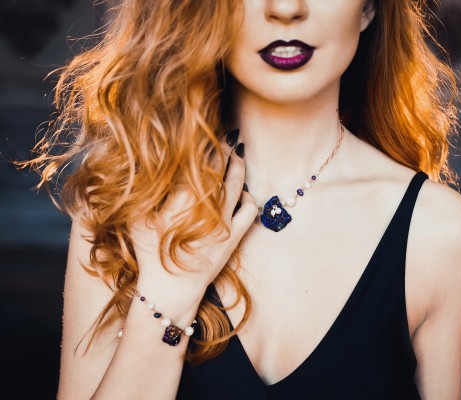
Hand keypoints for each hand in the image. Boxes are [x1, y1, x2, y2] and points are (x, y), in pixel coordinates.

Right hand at [130, 130, 256, 301]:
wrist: (171, 290)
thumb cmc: (149, 255)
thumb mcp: (137, 220)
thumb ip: (144, 192)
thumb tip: (148, 164)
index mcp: (183, 200)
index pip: (201, 163)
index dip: (208, 145)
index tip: (211, 131)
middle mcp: (208, 208)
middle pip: (222, 169)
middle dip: (226, 149)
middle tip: (229, 135)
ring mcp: (225, 223)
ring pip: (238, 185)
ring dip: (239, 167)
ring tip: (238, 153)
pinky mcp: (235, 237)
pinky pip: (250, 210)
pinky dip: (248, 196)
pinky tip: (242, 191)